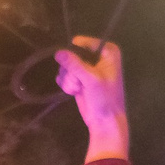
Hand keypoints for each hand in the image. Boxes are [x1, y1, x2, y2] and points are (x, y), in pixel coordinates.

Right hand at [56, 36, 128, 161]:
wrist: (105, 121)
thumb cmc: (104, 99)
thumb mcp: (91, 80)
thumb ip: (74, 64)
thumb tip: (57, 52)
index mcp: (106, 51)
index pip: (80, 43)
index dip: (75, 55)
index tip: (79, 70)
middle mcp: (97, 56)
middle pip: (70, 54)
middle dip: (72, 71)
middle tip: (80, 83)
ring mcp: (86, 67)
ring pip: (65, 65)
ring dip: (69, 80)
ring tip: (78, 89)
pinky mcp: (78, 78)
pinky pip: (63, 74)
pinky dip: (67, 84)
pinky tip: (74, 92)